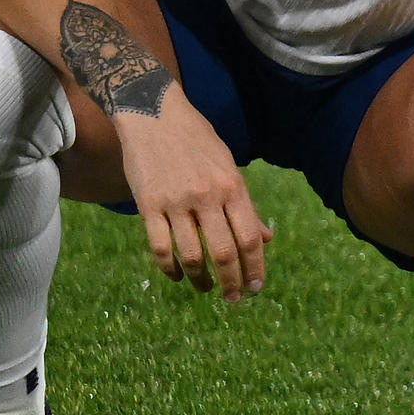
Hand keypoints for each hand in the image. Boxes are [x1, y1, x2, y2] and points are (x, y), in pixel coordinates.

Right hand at [109, 94, 271, 299]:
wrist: (155, 116)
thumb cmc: (198, 141)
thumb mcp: (229, 166)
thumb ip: (245, 205)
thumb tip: (265, 238)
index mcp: (233, 186)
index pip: (250, 236)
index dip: (256, 266)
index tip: (257, 286)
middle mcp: (207, 197)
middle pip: (224, 251)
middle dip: (232, 281)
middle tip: (234, 298)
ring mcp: (176, 203)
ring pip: (192, 255)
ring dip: (200, 280)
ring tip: (206, 289)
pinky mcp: (148, 206)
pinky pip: (160, 247)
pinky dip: (170, 268)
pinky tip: (177, 275)